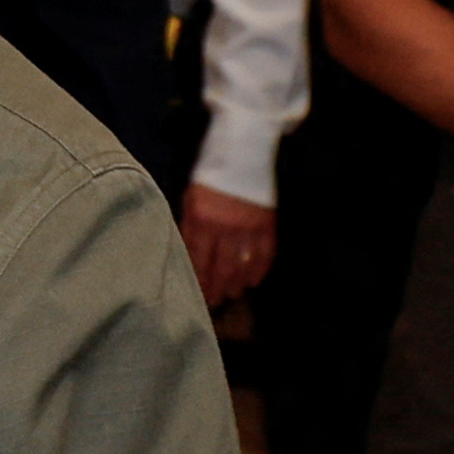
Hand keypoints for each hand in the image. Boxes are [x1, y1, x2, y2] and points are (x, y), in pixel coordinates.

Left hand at [179, 185, 275, 308]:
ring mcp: (248, 226)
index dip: (197, 278)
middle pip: (220, 267)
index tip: (195, 293)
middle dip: (216, 287)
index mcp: (201, 219)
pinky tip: (254, 280)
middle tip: (213, 302)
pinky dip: (260, 269)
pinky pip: (265, 253)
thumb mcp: (191, 197)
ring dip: (236, 283)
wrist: (243, 151)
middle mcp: (225, 226)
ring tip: (231, 294)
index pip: (197, 258)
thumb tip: (187, 252)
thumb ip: (189, 225)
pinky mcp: (266, 223)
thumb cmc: (211, 174)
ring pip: (242, 264)